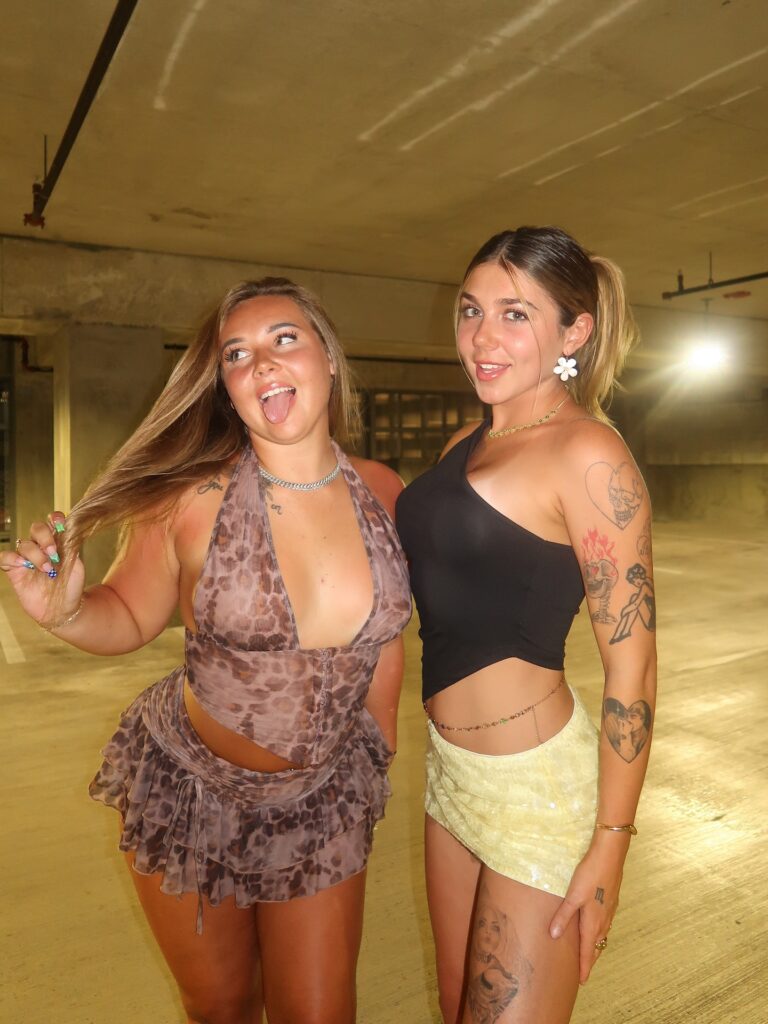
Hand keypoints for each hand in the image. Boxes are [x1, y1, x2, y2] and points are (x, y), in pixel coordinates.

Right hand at [0, 513, 83, 624]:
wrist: (62, 609)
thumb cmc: (71, 586)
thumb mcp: (76, 566)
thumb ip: (70, 549)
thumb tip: (65, 532)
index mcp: (57, 542)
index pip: (52, 522)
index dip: (55, 518)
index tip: (60, 524)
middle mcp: (40, 546)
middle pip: (36, 528)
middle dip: (45, 537)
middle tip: (53, 552)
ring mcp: (26, 558)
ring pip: (24, 544)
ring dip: (35, 554)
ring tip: (46, 569)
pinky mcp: (14, 571)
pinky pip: (5, 557)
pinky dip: (11, 558)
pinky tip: (22, 565)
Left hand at [548, 836, 626, 982]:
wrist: (610, 856)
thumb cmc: (590, 875)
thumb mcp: (573, 896)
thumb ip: (563, 916)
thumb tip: (553, 936)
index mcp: (594, 923)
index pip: (588, 952)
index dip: (585, 968)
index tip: (582, 982)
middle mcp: (604, 921)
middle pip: (597, 947)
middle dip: (590, 960)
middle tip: (583, 971)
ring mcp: (610, 911)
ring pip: (602, 935)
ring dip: (595, 947)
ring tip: (588, 953)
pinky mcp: (612, 901)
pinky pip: (606, 924)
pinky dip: (600, 933)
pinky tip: (595, 927)